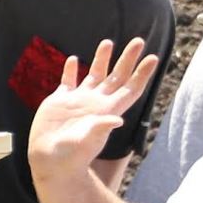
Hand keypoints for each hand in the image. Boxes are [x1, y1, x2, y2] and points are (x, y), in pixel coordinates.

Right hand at [26, 36, 158, 182]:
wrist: (49, 161)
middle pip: (117, 76)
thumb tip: (116, 120)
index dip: (142, 74)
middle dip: (128, 59)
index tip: (153, 58)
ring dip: (102, 58)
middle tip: (139, 41)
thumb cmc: (71, 156)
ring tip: (108, 42)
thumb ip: (101, 128)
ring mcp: (78, 101)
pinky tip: (74, 59)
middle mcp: (96, 102)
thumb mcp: (88, 142)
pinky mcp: (59, 101)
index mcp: (107, 110)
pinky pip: (68, 81)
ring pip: (94, 74)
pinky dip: (71, 70)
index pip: (130, 88)